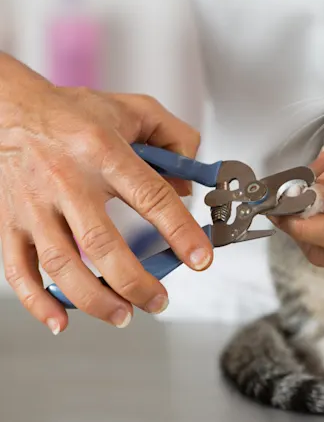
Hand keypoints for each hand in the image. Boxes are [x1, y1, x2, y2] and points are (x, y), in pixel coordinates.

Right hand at [0, 53, 212, 332]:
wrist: (8, 108)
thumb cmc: (75, 113)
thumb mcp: (136, 110)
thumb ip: (175, 140)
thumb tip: (190, 185)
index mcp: (103, 151)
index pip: (151, 197)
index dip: (180, 232)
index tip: (200, 259)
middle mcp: (67, 180)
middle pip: (101, 243)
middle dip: (135, 281)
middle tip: (159, 300)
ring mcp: (34, 205)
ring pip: (61, 263)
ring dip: (94, 298)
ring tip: (124, 315)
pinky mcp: (9, 222)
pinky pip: (18, 269)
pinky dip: (38, 300)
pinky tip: (62, 319)